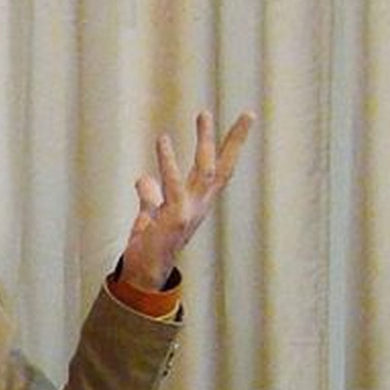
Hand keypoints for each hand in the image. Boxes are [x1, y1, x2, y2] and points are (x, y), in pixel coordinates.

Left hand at [120, 110, 254, 290]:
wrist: (144, 274)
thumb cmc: (149, 246)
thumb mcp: (149, 215)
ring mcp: (189, 212)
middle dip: (235, 141)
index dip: (232, 147)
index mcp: (196, 202)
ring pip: (203, 171)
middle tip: (246, 114)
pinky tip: (164, 140)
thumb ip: (150, 197)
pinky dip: (169, 162)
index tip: (245, 120)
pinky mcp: (174, 218)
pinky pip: (172, 185)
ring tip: (205, 114)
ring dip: (205, 142)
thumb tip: (144, 179)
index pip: (218, 170)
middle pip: (221, 168)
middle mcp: (199, 205)